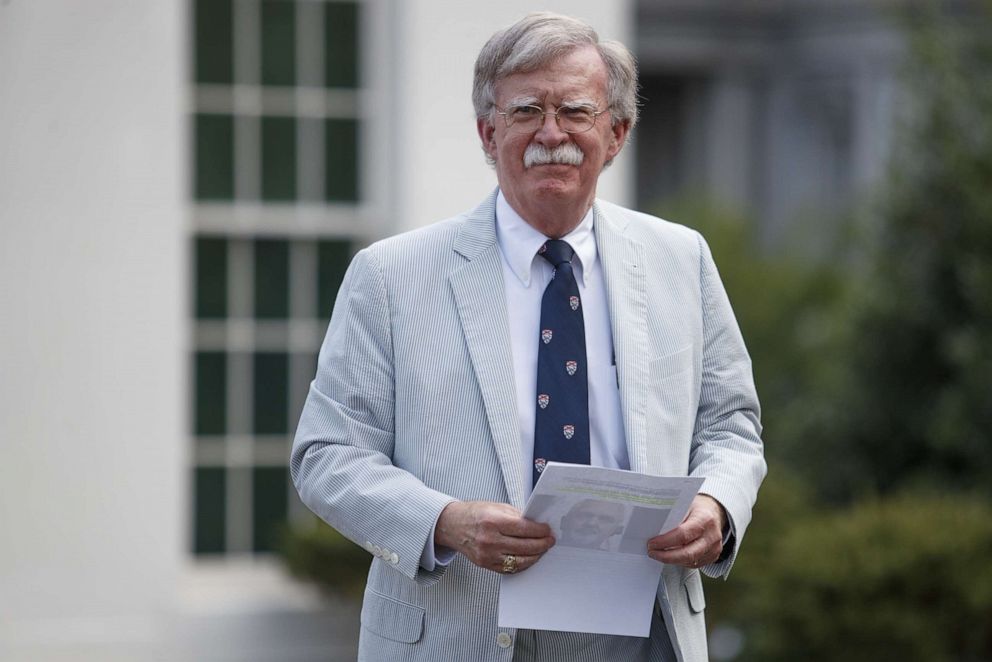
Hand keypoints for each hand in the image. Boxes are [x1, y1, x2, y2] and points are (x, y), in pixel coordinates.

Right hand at [435, 501, 554, 573]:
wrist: (453, 526)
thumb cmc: (474, 514)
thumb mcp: (496, 507)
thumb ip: (516, 516)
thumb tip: (536, 523)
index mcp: (493, 521)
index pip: (524, 528)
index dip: (540, 530)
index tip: (547, 530)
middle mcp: (489, 540)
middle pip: (524, 546)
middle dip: (541, 544)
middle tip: (549, 541)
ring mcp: (487, 555)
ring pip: (520, 560)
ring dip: (535, 556)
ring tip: (542, 550)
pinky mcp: (486, 564)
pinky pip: (510, 568)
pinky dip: (523, 564)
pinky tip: (529, 558)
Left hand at [646, 494, 726, 568]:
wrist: (714, 512)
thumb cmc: (697, 508)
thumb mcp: (685, 504)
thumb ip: (672, 516)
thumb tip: (652, 527)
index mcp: (704, 519)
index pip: (683, 535)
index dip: (665, 541)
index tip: (652, 543)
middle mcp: (712, 535)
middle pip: (687, 553)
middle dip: (666, 556)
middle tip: (652, 552)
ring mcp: (714, 548)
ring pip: (689, 561)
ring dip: (671, 559)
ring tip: (658, 553)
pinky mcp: (713, 556)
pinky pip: (694, 564)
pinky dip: (680, 561)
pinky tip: (671, 555)